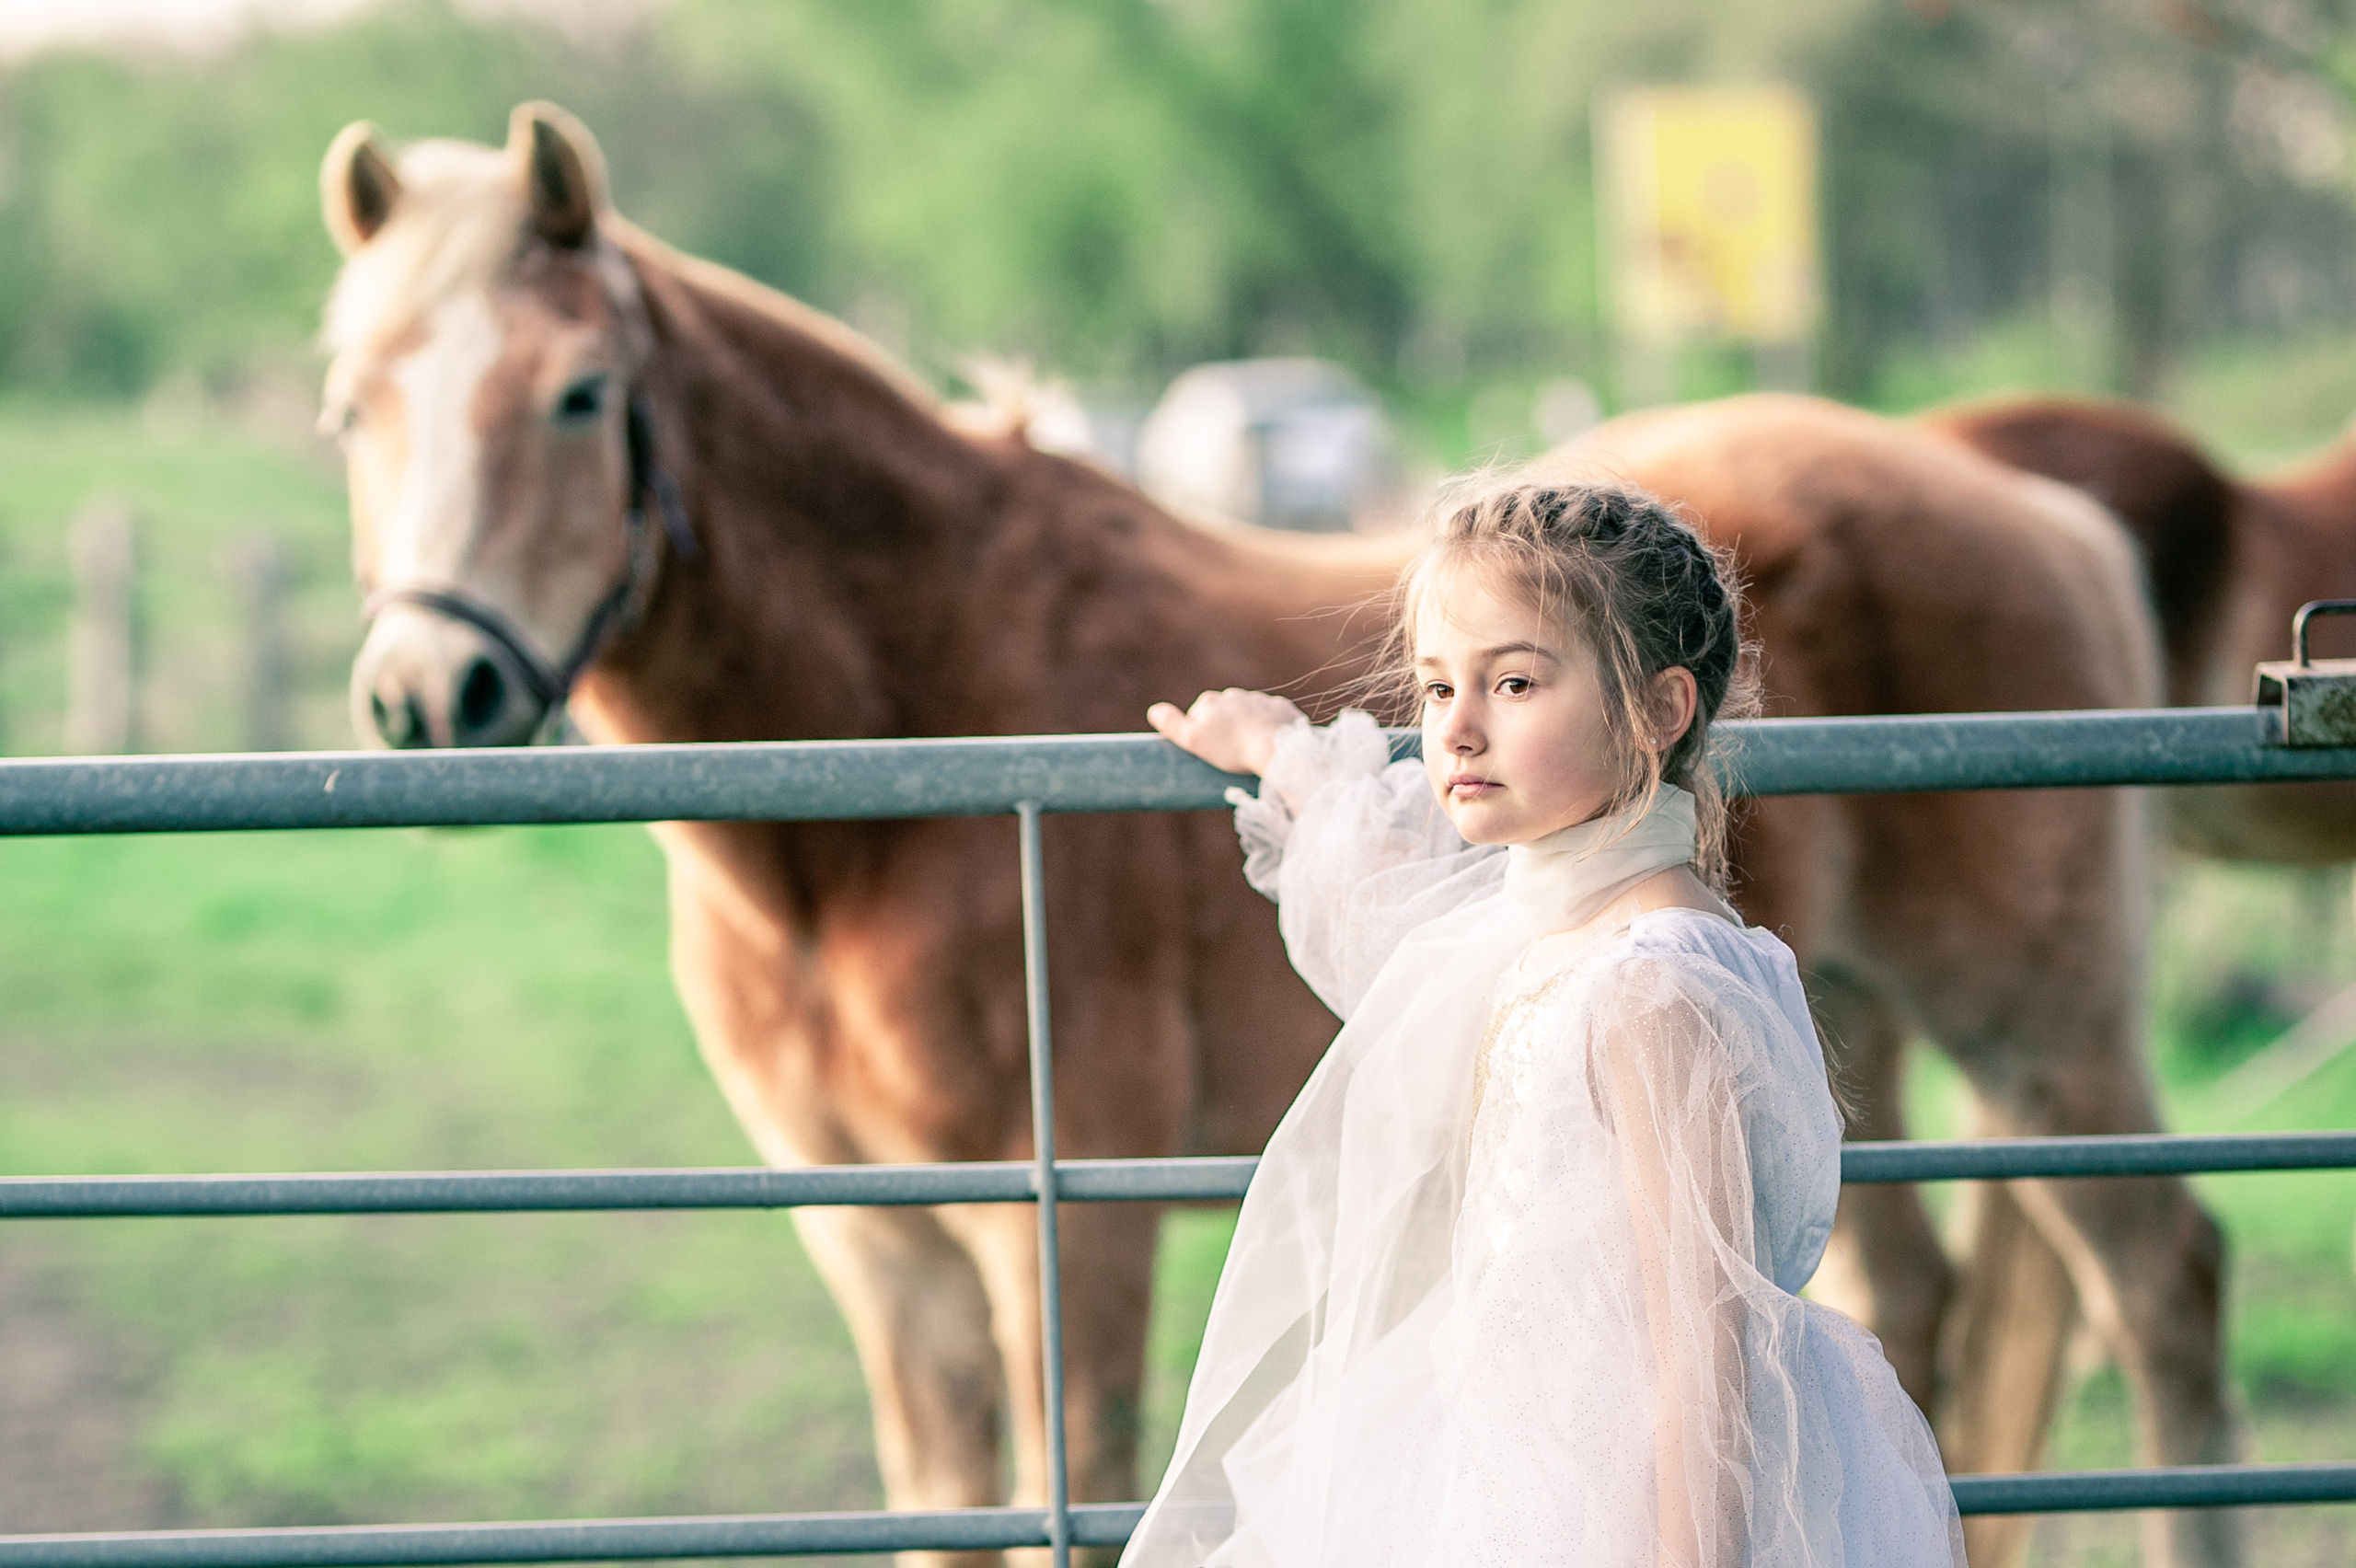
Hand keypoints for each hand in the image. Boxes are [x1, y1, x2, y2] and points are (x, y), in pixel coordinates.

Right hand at [1146, 688, 1306, 776]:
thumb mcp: (1193, 740)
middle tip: (1229, 753)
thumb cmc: (1231, 749)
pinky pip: (1271, 716)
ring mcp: (1259, 699)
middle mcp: (1233, 695)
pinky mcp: (1281, 708)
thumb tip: (1154, 710)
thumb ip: (1172, 724)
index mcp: (1210, 701)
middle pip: (1223, 712)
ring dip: (1246, 726)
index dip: (1200, 733)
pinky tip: (1269, 742)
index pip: (1197, 714)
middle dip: (1224, 727)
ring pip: (1247, 712)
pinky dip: (1268, 726)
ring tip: (1250, 749)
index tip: (1208, 750)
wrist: (1275, 748)